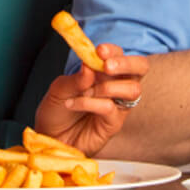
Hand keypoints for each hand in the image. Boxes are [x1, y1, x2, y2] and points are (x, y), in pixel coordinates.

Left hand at [33, 44, 148, 155]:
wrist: (49, 138)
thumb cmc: (56, 111)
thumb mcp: (59, 89)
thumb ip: (76, 78)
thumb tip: (89, 65)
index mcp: (104, 73)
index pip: (120, 55)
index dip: (114, 51)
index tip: (100, 51)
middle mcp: (116, 86)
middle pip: (140, 68)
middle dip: (127, 63)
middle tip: (107, 66)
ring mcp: (117, 105)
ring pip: (133, 89)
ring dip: (107, 87)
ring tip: (85, 91)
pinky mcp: (113, 124)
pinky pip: (111, 108)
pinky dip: (90, 103)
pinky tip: (73, 104)